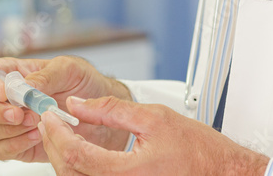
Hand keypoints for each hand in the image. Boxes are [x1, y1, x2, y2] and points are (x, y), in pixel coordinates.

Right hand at [0, 55, 131, 161]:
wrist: (102, 115)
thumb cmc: (84, 84)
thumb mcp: (69, 68)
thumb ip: (44, 76)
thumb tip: (23, 86)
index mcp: (9, 73)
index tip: (4, 92)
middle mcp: (3, 99)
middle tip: (19, 114)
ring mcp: (7, 123)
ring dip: (5, 130)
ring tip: (34, 123)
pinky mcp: (17, 145)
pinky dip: (14, 145)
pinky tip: (36, 135)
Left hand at [38, 96, 269, 175]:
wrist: (223, 172)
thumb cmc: (198, 150)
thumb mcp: (153, 118)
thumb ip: (110, 110)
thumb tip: (77, 103)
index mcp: (128, 172)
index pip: (76, 154)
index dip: (57, 133)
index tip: (50, 115)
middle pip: (70, 171)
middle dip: (54, 144)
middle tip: (49, 121)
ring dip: (63, 156)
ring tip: (59, 131)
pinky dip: (78, 167)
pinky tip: (78, 149)